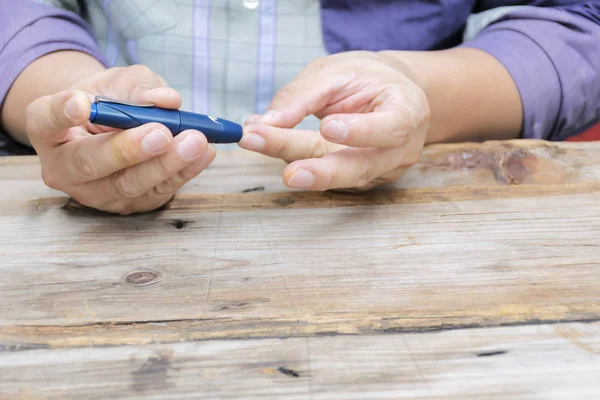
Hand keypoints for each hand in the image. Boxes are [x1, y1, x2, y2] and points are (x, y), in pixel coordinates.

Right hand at [26, 65, 215, 213]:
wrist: (116, 129)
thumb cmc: (110, 101)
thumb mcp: (118, 83)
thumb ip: (137, 87)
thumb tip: (166, 100)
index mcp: (49, 130)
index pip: (45, 121)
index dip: (61, 113)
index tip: (80, 103)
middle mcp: (65, 168)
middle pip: (91, 163)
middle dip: (128, 149)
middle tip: (160, 133)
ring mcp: (97, 192)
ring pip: (129, 184)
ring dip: (167, 164)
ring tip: (196, 141)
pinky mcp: (131, 204)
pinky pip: (159, 191)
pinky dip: (185, 171)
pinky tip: (204, 154)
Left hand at [240, 51, 429, 190]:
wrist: (389, 92)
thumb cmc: (367, 78)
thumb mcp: (336, 71)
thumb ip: (303, 95)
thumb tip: (265, 122)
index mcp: (408, 110)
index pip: (391, 128)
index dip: (361, 132)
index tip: (327, 127)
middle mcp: (400, 149)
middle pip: (361, 167)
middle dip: (322, 171)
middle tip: (289, 173)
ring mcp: (382, 171)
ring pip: (340, 177)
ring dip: (303, 170)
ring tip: (263, 150)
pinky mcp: (361, 180)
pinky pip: (330, 178)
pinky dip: (300, 164)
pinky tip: (269, 145)